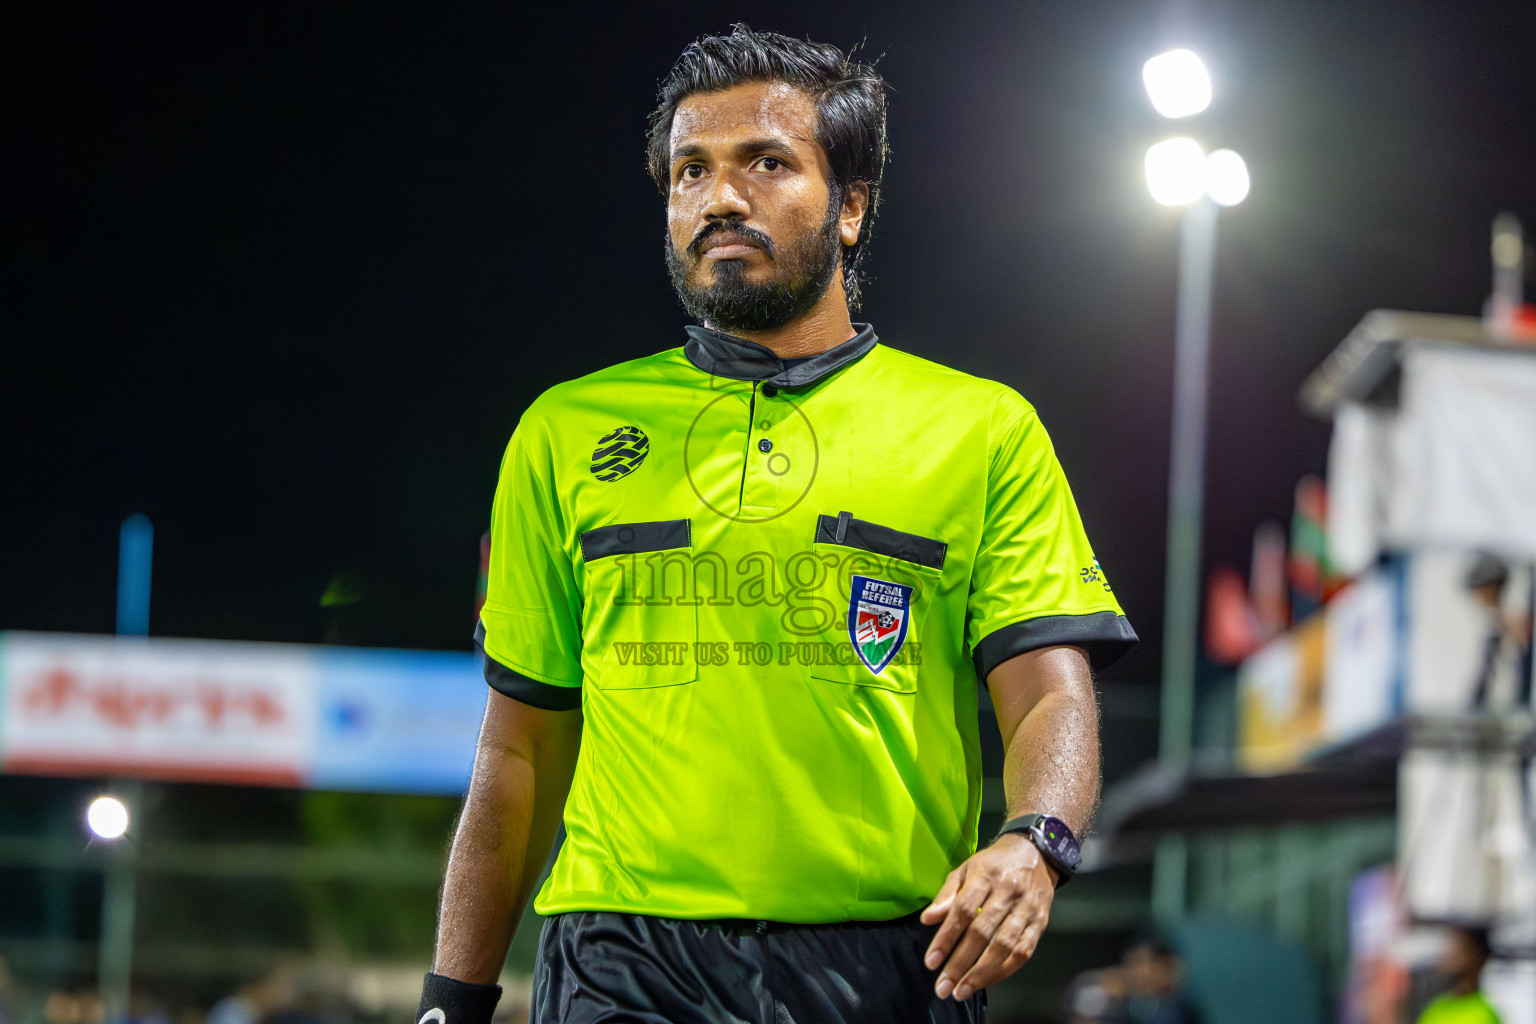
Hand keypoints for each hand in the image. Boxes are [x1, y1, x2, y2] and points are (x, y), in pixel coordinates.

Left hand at [919, 832, 1057, 1000]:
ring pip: (1004, 946)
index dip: (946, 938)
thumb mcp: (966, 869)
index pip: (963, 911)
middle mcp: (1008, 892)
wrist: (1036, 853)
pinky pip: (1023, 952)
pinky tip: (986, 981)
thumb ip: (947, 894)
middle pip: (982, 933)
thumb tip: (927, 920)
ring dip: (981, 973)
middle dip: (960, 963)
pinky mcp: (1040, 923)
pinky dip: (1004, 970)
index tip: (931, 962)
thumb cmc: (993, 864)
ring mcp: (1026, 909)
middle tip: (942, 987)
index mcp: (985, 876)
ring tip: (961, 991)